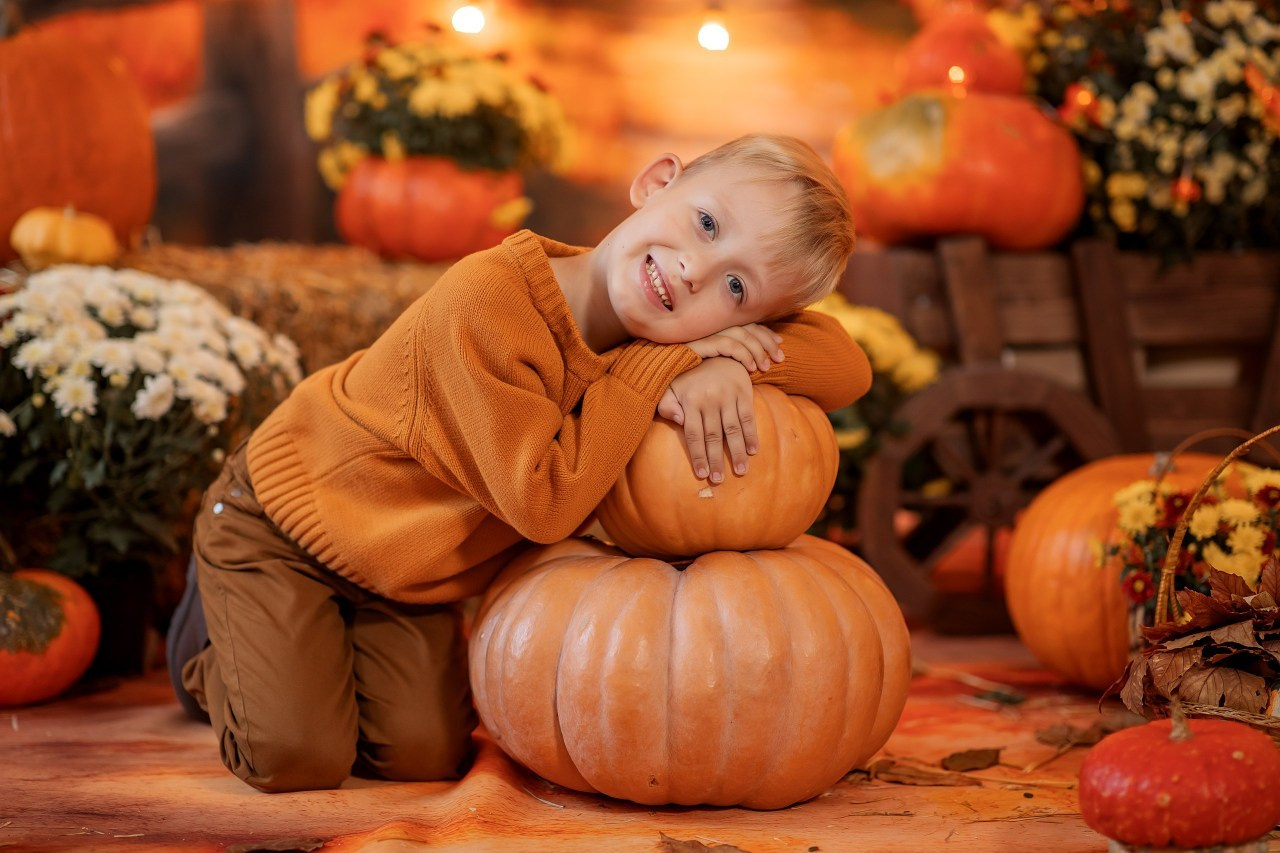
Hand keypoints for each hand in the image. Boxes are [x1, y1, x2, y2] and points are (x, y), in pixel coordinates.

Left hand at [656, 358, 756, 483]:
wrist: (715, 352)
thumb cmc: (690, 377)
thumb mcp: (671, 386)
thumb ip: (667, 405)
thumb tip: (676, 421)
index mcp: (690, 401)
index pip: (693, 434)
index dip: (698, 455)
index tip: (701, 475)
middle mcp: (709, 400)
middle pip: (713, 436)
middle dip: (716, 459)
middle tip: (718, 480)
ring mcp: (728, 396)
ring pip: (732, 429)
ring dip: (737, 452)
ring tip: (740, 471)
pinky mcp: (743, 392)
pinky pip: (748, 417)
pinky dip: (751, 435)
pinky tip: (753, 451)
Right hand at [684, 324, 783, 373]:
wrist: (660, 369)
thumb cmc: (686, 369)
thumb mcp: (713, 361)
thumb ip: (731, 356)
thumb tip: (753, 362)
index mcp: (718, 327)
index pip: (747, 324)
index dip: (765, 333)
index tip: (780, 344)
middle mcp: (713, 326)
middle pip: (748, 327)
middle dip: (767, 342)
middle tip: (780, 358)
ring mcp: (706, 333)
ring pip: (741, 334)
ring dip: (758, 350)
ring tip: (766, 367)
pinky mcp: (700, 343)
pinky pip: (728, 344)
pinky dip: (743, 354)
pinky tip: (751, 368)